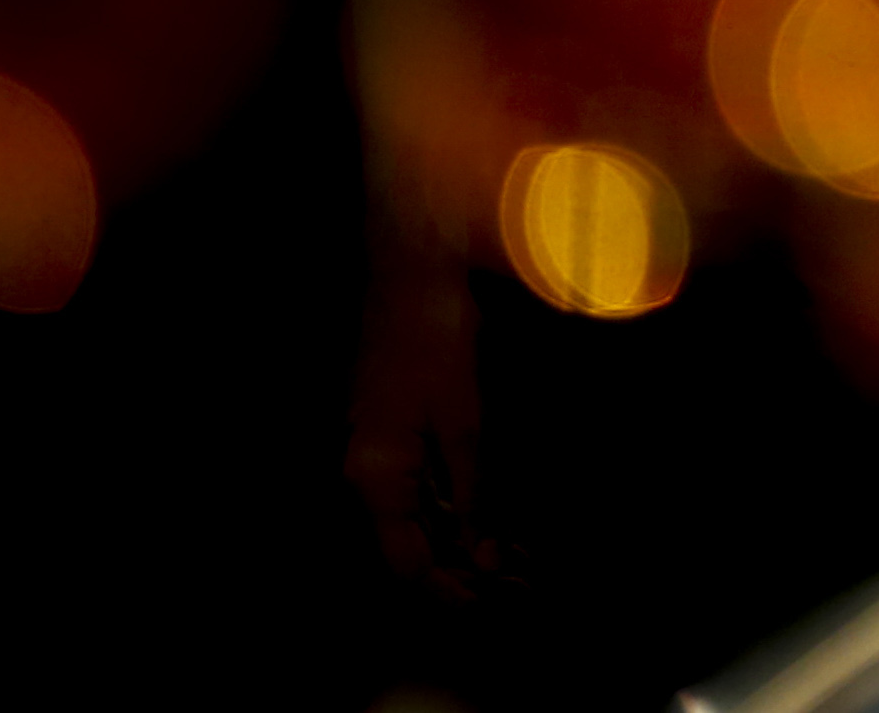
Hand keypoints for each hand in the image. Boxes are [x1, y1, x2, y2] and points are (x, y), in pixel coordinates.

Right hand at [348, 241, 493, 593]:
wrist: (410, 270)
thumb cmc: (435, 338)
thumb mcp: (464, 419)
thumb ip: (472, 490)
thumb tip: (482, 555)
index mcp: (373, 477)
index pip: (403, 563)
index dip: (446, 593)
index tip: (492, 608)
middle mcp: (362, 473)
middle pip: (406, 548)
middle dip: (458, 574)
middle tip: (515, 587)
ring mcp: (373, 452)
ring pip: (413, 521)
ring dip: (458, 544)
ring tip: (511, 560)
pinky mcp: (390, 433)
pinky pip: (417, 490)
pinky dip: (452, 508)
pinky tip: (486, 518)